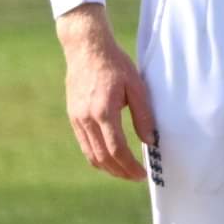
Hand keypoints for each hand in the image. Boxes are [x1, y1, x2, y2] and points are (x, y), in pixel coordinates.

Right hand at [58, 5, 157, 182]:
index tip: (142, 173)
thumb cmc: (115, 63)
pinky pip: (84, 144)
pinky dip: (97, 156)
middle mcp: (87, 118)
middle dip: (120, 172)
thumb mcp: (136, 85)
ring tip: (124, 171)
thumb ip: (143, 115)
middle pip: (102, 157)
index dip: (130, 166)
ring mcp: (77, 118)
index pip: (117, 149)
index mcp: (104, 111)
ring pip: (90, 154)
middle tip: (135, 176)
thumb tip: (150, 141)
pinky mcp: (73, 115)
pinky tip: (109, 156)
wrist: (86, 47)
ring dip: (108, 168)